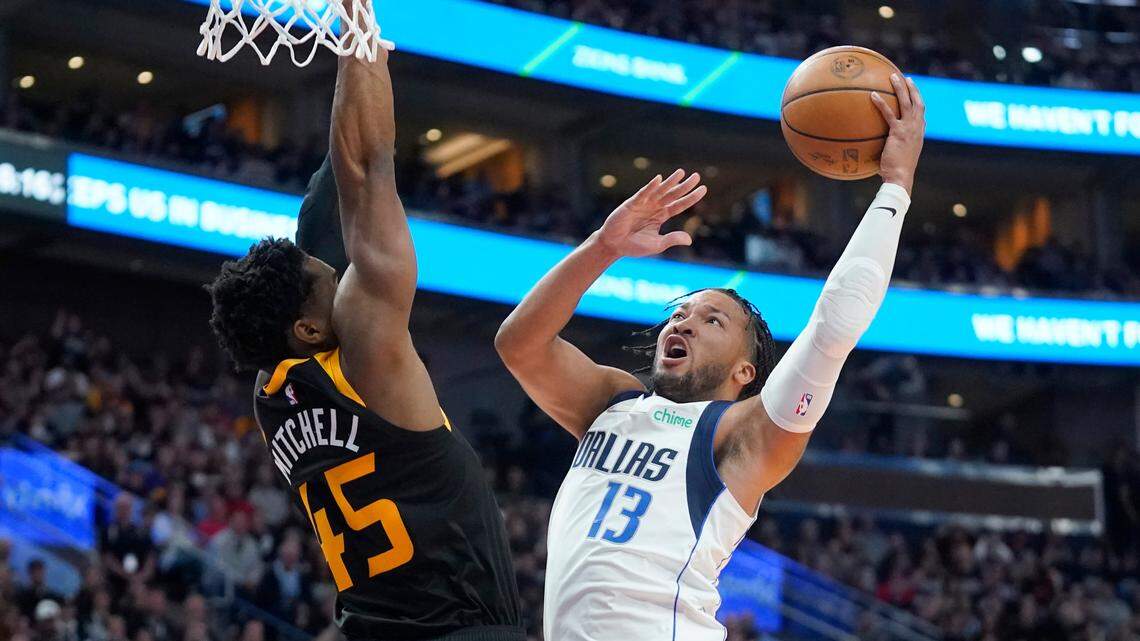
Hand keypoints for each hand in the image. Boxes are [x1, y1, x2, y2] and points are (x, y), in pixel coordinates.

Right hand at [594, 169, 707, 257]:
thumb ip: (672, 239)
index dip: (691, 198)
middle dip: (684, 186)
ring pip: (660, 191)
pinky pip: (643, 194)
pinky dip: (650, 187)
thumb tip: (690, 239)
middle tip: (697, 176)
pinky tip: (659, 180)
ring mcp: (643, 204)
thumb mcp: (657, 245)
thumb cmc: (634, 246)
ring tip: (681, 173)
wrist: (613, 246)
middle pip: (672, 194)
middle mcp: (654, 207)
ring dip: (670, 182)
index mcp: (661, 216)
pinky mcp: (631, 203)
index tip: (703, 189)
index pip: (679, 205)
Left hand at [871, 74, 924, 195]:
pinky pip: (888, 114)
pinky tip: (872, 95)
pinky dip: (881, 103)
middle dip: (912, 88)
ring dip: (899, 88)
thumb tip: (880, 146)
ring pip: (906, 102)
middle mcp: (917, 128)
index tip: (913, 91)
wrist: (900, 177)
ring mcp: (909, 129)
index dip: (918, 101)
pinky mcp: (898, 132)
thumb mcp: (899, 156)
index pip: (921, 113)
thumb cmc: (897, 171)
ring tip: (892, 76)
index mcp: (919, 133)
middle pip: (917, 102)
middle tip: (905, 78)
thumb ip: (894, 147)